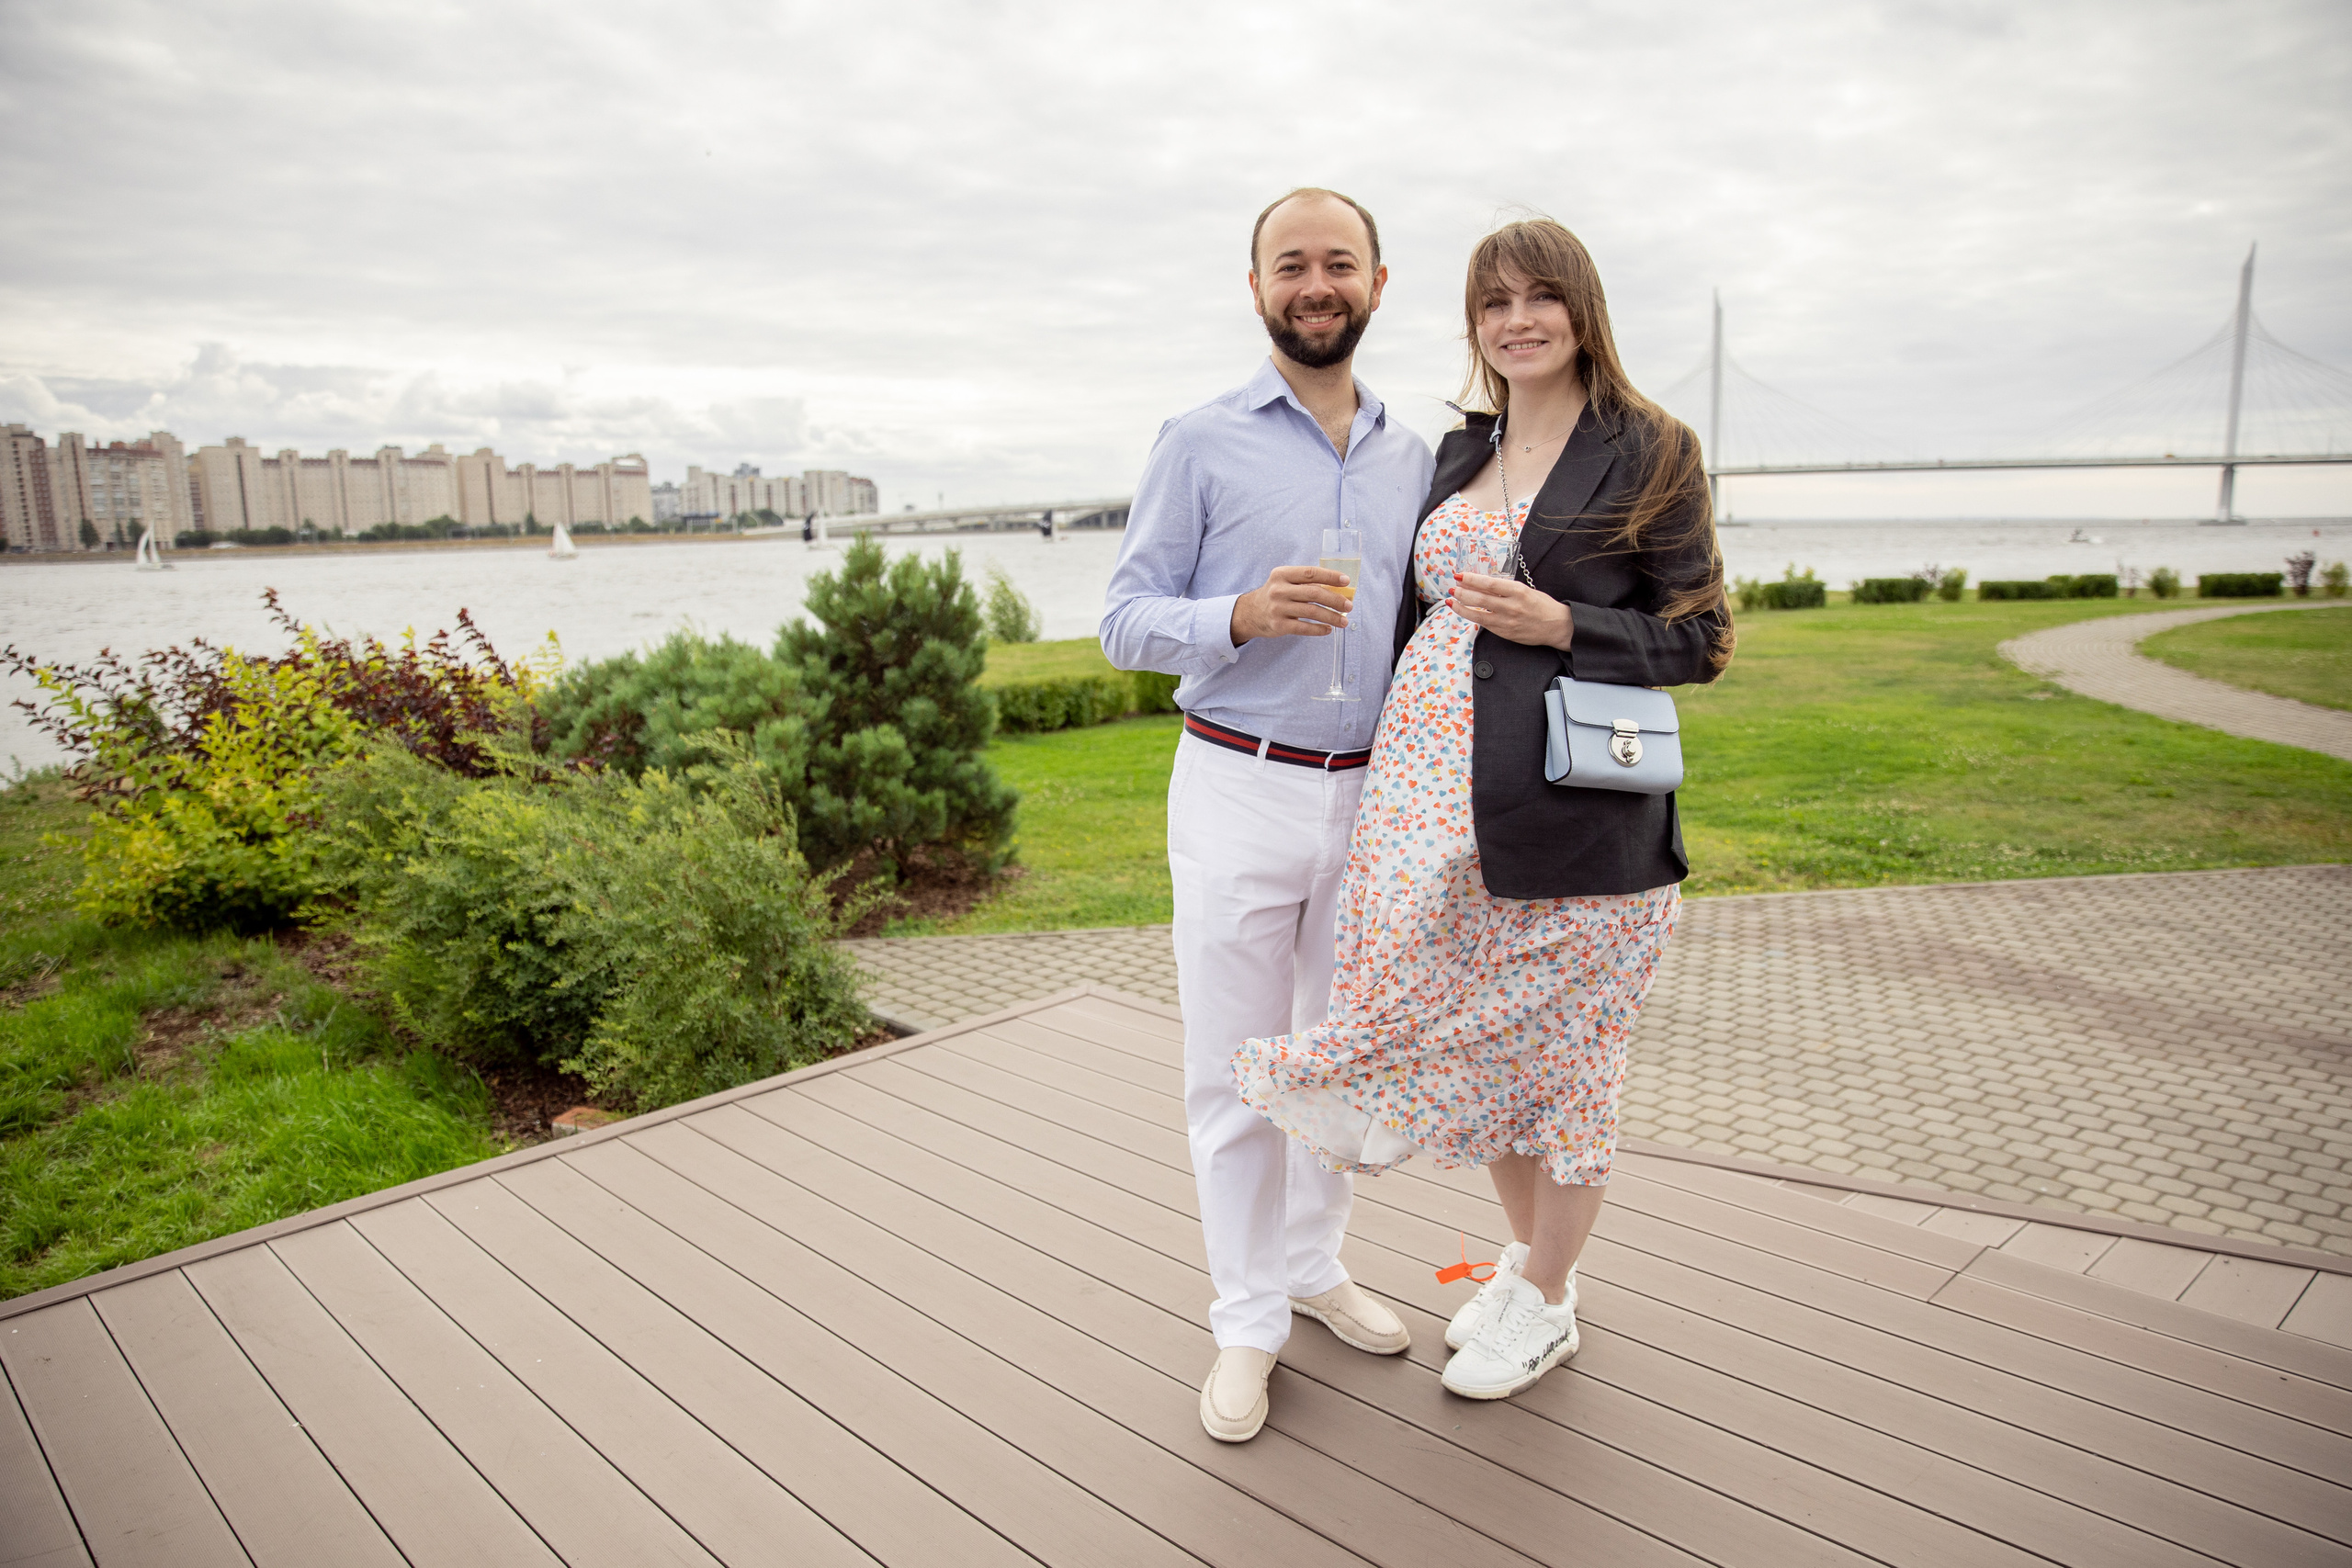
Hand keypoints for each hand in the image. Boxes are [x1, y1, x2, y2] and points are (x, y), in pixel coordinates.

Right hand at [1231, 565, 1353, 644]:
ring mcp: (1278, 608)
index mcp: (1282, 574)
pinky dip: (1319, 630)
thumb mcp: (1284, 582)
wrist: (1250, 613)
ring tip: (1343, 621)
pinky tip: (1328, 629)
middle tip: (1349, 606)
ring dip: (1331, 617)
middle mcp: (1279, 590)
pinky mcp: (1279, 626)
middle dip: (1335, 600)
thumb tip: (1337, 589)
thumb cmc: (1275, 595)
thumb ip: (1306, 583)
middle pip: (1314, 594)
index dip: (1330, 576)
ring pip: (1312, 612)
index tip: (1346, 582)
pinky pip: (1304, 628)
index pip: (1310, 573)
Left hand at [1450, 572, 1572, 648]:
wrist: (1556, 626)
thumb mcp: (1526, 590)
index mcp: (1518, 591)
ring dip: (1462, 606)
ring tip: (1451, 599)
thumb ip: (1505, 588)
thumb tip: (1481, 583)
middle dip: (1463, 592)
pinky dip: (1471, 616)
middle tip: (1453, 586)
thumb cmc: (1542, 605)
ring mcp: (1507, 621)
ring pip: (1478, 614)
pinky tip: (1463, 611)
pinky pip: (1483, 624)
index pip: (1489, 584)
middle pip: (1480, 599)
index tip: (1460, 575)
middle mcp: (1511, 606)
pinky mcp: (1504, 633)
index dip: (1472, 579)